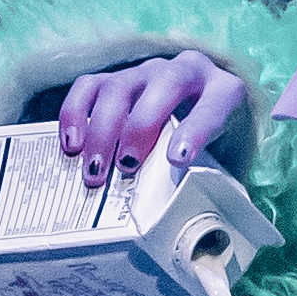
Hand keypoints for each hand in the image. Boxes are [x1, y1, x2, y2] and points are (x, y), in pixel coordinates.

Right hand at [54, 51, 246, 172]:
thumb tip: (183, 224)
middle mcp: (186, 71)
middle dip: (139, 128)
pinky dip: (76, 113)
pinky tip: (72, 144)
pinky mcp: (116, 77)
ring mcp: (147, 71)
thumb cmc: (213, 143)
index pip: (214, 105)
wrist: (202, 113)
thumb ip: (208, 178)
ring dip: (102, 129)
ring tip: (94, 169)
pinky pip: (90, 85)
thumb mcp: (222, 160)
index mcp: (224, 92)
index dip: (194, 130)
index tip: (177, 159)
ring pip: (120, 86)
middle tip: (124, 167)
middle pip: (163, 84)